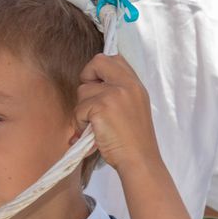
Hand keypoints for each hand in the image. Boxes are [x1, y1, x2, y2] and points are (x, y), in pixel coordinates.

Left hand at [75, 54, 160, 172]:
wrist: (139, 160)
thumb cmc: (132, 141)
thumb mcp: (132, 108)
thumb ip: (117, 93)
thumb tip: (89, 84)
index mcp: (136, 84)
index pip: (114, 58)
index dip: (99, 70)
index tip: (96, 86)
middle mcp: (127, 85)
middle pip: (97, 62)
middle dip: (86, 79)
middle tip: (90, 103)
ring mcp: (115, 94)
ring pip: (82, 91)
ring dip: (82, 110)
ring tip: (95, 127)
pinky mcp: (102, 106)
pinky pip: (78, 110)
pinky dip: (80, 124)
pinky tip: (93, 134)